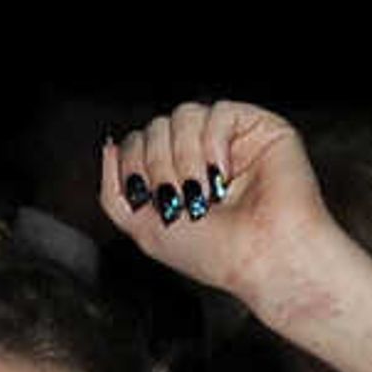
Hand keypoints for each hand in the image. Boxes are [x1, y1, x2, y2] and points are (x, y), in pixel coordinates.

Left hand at [98, 101, 342, 308]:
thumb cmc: (215, 254)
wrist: (264, 259)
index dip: (135, 165)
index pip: (138, 142)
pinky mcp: (257, 127)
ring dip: (185, 158)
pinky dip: (213, 144)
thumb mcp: (143, 230)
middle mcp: (200, 154)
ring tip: (204, 192)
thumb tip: (108, 145)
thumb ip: (113, 192)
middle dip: (160, 165)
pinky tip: (224, 174)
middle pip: (156, 126)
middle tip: (182, 200)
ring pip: (183, 115)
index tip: (151, 199)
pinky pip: (218, 111)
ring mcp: (229, 139)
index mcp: (176, 175)